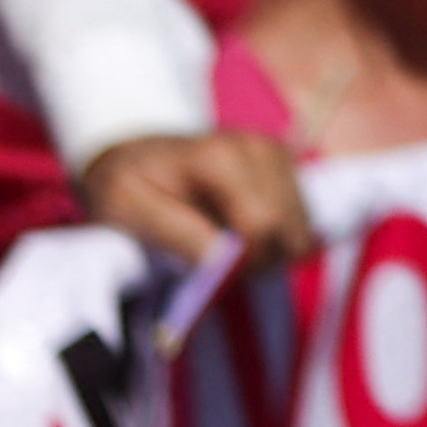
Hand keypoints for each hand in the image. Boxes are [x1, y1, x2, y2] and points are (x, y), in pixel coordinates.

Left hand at [79, 129, 311, 272]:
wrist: (133, 150)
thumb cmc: (125, 183)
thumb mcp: (126, 208)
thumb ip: (176, 234)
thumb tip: (224, 263)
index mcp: (221, 158)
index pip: (263, 225)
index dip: (245, 263)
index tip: (213, 277)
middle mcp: (258, 149)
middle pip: (291, 228)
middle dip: (260, 258)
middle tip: (220, 266)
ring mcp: (275, 153)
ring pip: (302, 226)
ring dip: (270, 247)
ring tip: (227, 245)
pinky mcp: (283, 163)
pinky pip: (301, 217)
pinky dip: (275, 234)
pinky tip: (240, 228)